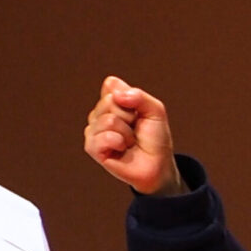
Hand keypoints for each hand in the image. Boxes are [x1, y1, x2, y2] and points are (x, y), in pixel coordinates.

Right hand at [84, 77, 186, 195]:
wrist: (158, 165)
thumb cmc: (155, 138)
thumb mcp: (155, 111)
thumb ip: (139, 96)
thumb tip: (116, 94)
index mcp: (111, 100)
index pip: (112, 86)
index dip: (131, 99)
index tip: (139, 113)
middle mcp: (99, 113)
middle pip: (109, 102)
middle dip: (130, 117)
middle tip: (135, 130)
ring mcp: (94, 130)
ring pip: (108, 120)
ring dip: (126, 133)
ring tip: (130, 142)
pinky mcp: (92, 147)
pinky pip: (102, 137)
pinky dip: (118, 142)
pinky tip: (122, 148)